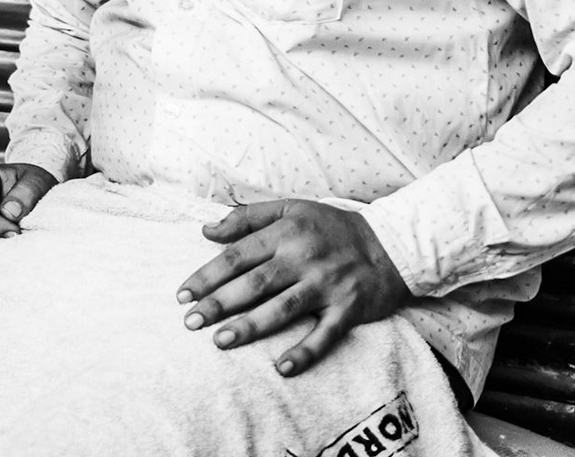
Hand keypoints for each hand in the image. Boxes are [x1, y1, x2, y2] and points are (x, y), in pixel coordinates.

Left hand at [176, 200, 409, 376]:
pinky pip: (324, 334)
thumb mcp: (291, 207)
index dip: (207, 275)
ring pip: (282, 309)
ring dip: (250, 326)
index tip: (182, 294)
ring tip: (220, 341)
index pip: (237, 255)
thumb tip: (207, 230)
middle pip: (254, 283)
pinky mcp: (348, 309)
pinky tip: (282, 368)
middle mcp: (303, 258)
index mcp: (285, 232)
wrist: (392, 244)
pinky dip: (305, 352)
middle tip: (190, 321)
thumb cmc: (333, 227)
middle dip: (219, 303)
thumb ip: (247, 217)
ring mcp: (326, 285)